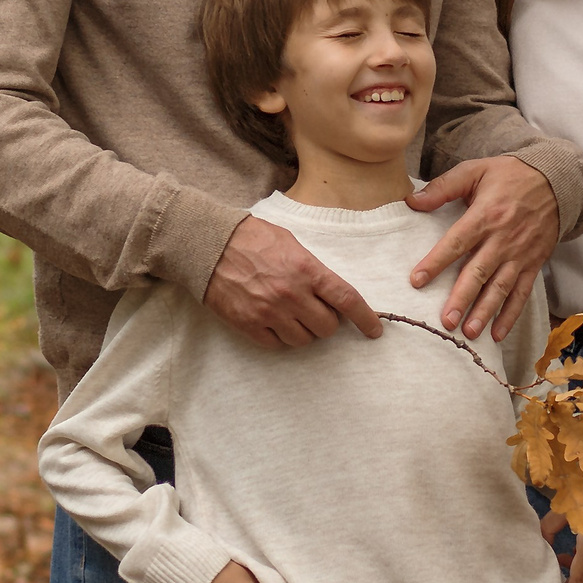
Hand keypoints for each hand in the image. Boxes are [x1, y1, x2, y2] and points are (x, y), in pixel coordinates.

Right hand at [205, 215, 382, 347]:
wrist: (209, 244)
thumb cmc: (252, 238)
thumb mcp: (291, 243)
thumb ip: (313, 269)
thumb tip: (331, 293)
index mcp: (306, 269)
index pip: (346, 299)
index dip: (365, 318)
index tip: (373, 330)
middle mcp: (292, 294)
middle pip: (327, 327)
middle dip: (326, 322)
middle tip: (316, 311)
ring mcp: (269, 311)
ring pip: (303, 340)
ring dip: (303, 331)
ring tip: (291, 315)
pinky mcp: (249, 324)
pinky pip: (276, 345)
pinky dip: (280, 337)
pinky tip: (274, 322)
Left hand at [404, 155, 560, 340]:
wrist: (556, 180)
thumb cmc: (510, 175)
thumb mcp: (476, 170)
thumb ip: (444, 186)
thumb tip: (412, 201)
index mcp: (485, 215)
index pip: (456, 243)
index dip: (436, 262)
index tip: (416, 280)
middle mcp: (502, 239)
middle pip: (478, 272)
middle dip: (462, 298)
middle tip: (446, 321)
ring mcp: (519, 254)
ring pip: (500, 288)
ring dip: (485, 312)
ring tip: (469, 332)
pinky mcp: (533, 264)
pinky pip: (522, 293)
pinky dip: (511, 315)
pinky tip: (497, 334)